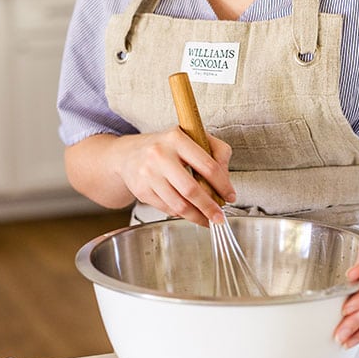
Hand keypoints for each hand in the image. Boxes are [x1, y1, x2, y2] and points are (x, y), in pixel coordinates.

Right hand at [111, 128, 234, 225]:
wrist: (128, 154)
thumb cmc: (167, 147)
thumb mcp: (192, 138)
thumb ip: (217, 152)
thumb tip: (226, 179)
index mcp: (177, 139)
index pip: (207, 166)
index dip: (222, 185)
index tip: (230, 196)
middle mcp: (160, 155)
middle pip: (191, 189)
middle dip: (209, 207)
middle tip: (220, 217)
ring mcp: (148, 174)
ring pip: (178, 204)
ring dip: (197, 216)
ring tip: (207, 219)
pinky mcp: (141, 190)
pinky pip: (167, 209)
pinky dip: (181, 214)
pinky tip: (190, 212)